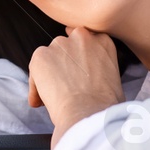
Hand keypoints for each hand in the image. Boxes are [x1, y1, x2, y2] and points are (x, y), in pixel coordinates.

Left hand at [27, 27, 123, 148]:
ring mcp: (60, 44)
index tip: (77, 73)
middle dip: (63, 65)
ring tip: (55, 97)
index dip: (79, 60)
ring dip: (49, 74)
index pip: (86, 43)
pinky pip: (35, 69)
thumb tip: (91, 80)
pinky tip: (42, 101)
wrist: (89, 112)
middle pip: (66, 48)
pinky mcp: (41, 55)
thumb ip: (100, 69)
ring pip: (49, 58)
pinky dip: (36, 85)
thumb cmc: (105, 105)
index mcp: (102, 41)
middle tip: (66, 87)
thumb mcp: (114, 79)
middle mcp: (81, 37)